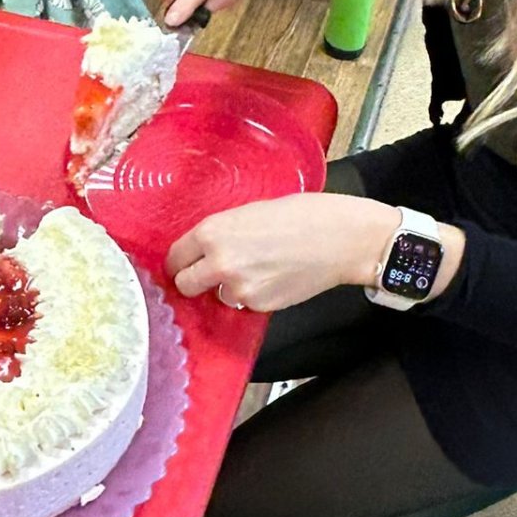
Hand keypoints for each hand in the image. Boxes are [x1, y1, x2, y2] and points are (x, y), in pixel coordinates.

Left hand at [167, 193, 397, 312]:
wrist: (341, 239)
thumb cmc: (302, 215)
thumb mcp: (250, 211)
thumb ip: (222, 231)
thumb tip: (204, 249)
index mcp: (212, 232)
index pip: (175, 257)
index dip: (180, 260)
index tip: (185, 262)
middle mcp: (219, 263)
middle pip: (184, 284)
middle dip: (194, 279)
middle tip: (210, 272)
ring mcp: (239, 289)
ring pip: (217, 296)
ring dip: (228, 287)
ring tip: (257, 268)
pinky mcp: (260, 306)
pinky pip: (244, 303)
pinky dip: (253, 294)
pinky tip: (273, 276)